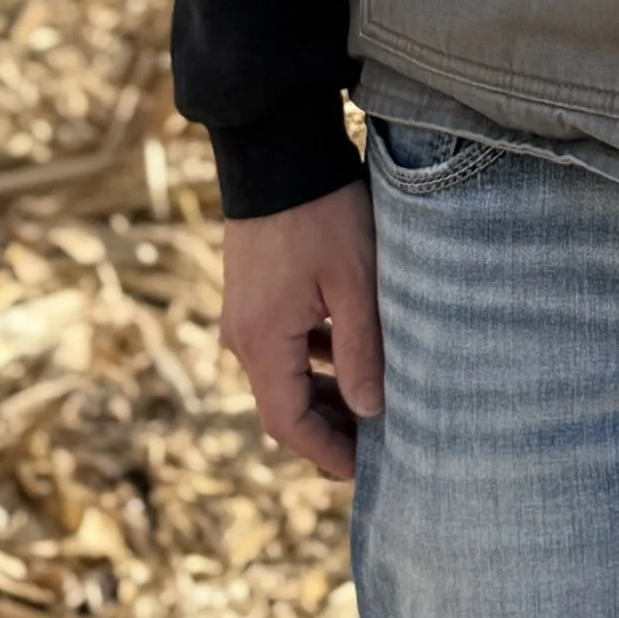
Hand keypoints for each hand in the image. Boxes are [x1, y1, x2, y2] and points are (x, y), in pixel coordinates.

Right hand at [219, 180, 383, 481]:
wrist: (276, 148)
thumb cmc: (321, 211)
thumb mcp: (353, 281)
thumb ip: (360, 349)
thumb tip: (369, 410)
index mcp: (263, 342)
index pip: (287, 424)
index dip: (326, 452)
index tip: (364, 469)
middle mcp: (243, 335)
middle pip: (282, 404)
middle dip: (327, 428)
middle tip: (376, 441)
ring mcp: (244, 312)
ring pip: (283, 373)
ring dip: (322, 391)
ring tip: (370, 400)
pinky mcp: (253, 290)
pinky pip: (281, 342)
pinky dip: (312, 358)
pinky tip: (349, 351)